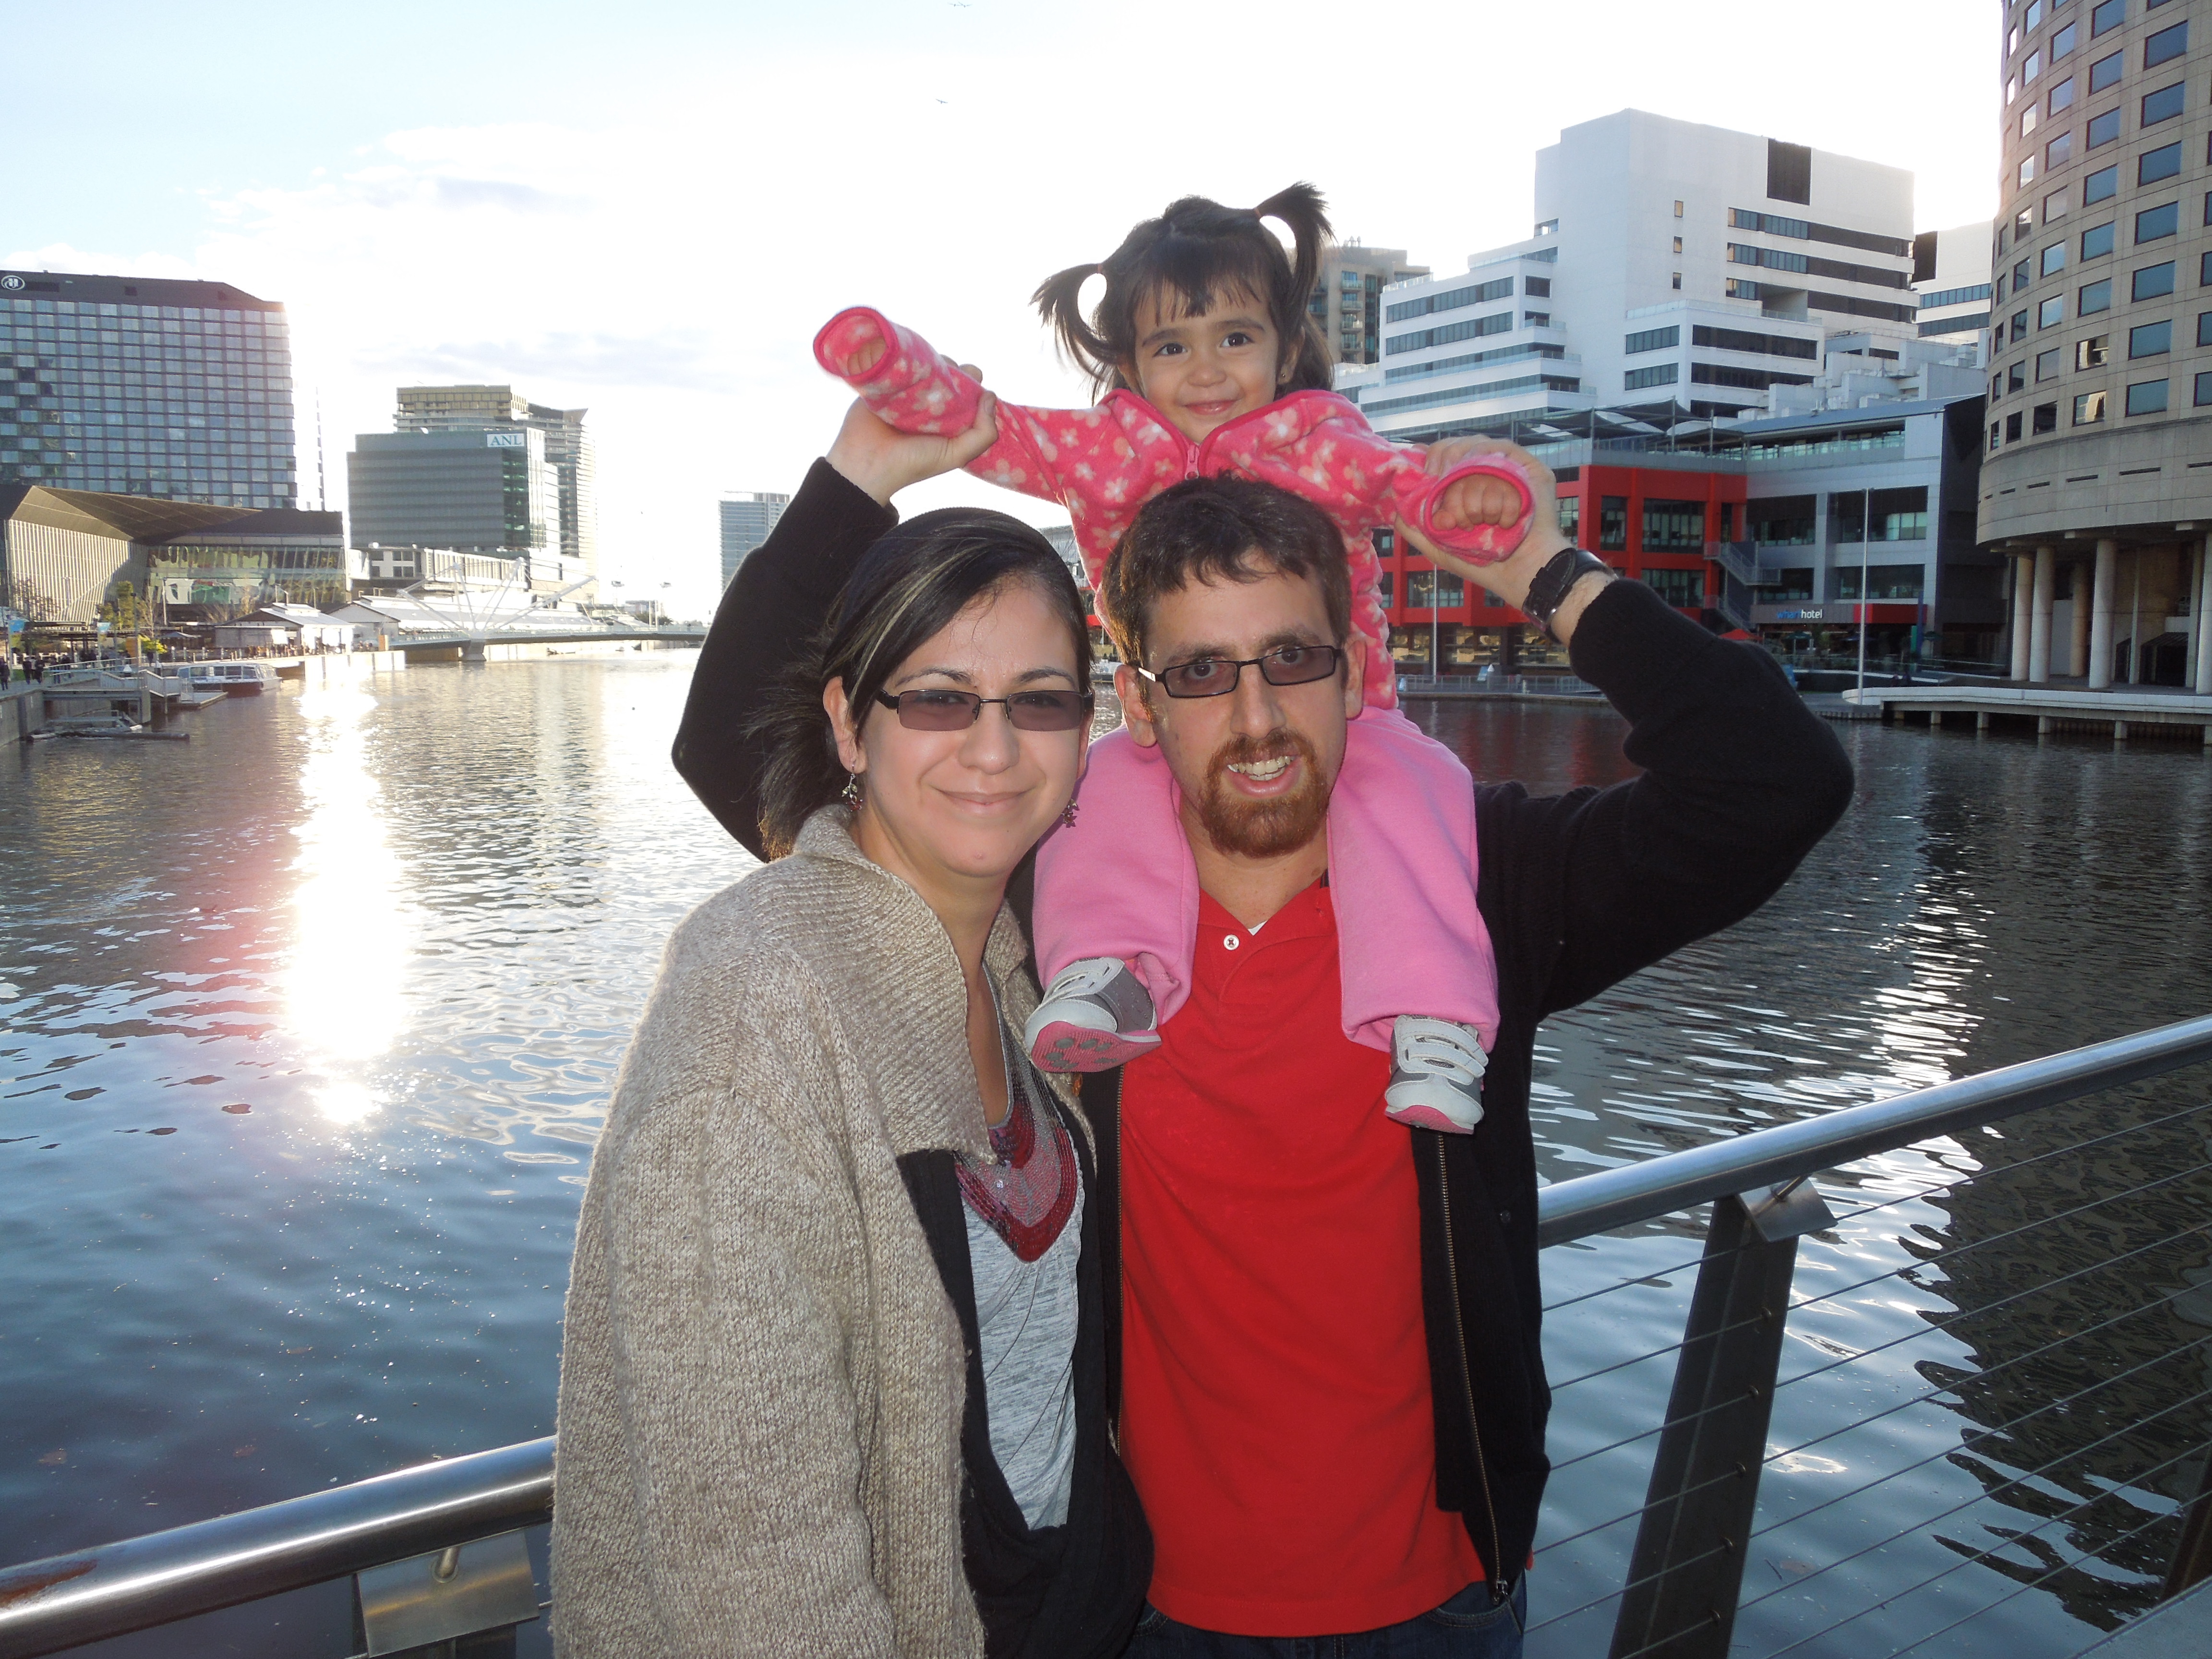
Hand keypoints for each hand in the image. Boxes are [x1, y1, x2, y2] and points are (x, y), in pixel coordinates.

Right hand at [826, 365, 998, 506]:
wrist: (866, 462)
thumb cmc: (912, 462)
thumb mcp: (956, 455)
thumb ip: (983, 434)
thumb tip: (990, 394)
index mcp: (951, 417)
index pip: (970, 388)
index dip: (972, 381)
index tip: (965, 386)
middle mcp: (932, 402)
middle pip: (951, 370)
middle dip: (952, 367)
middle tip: (940, 380)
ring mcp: (909, 390)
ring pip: (928, 362)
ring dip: (929, 359)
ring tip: (921, 374)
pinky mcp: (888, 382)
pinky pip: (902, 361)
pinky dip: (906, 356)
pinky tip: (906, 361)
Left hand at [1396, 437, 1602, 639]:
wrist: (1519, 571)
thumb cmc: (1481, 560)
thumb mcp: (1437, 545)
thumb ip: (1413, 525)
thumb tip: (1395, 501)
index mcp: (1463, 479)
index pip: (1442, 450)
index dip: (1433, 458)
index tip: (1430, 476)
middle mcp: (1483, 468)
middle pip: (1457, 446)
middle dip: (1451, 479)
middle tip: (1455, 510)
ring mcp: (1507, 465)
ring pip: (1479, 452)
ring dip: (1475, 494)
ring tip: (1480, 522)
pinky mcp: (1530, 467)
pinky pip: (1507, 453)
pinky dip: (1497, 485)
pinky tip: (1496, 514)